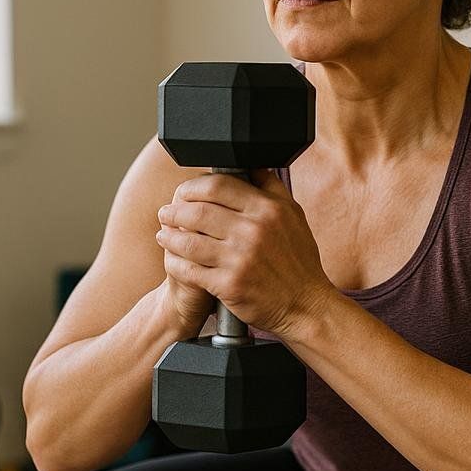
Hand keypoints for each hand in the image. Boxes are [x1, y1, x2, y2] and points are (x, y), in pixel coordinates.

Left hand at [155, 168, 335, 339]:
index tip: (183, 192)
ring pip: (188, 240)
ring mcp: (239, 259)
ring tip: (164, 234)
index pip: (217, 186)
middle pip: (197, 211)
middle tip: (166, 212)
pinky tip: (172, 260)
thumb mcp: (294, 216)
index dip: (192, 187)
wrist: (306, 306)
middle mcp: (253, 231)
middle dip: (173, 210)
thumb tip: (252, 164)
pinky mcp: (228, 285)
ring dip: (169, 236)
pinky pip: (189, 269)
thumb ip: (271, 187)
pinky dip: (175, 263)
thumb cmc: (299, 261)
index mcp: (267, 209)